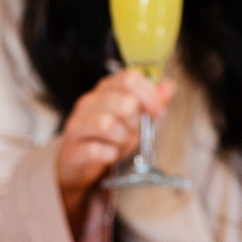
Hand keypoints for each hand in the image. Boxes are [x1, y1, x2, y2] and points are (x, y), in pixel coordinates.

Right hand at [56, 69, 174, 223]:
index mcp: (106, 89)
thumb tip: (169, 86)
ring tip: (120, 144)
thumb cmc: (108, 137)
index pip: (130, 79)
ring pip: (108, 125)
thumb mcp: (134, 117)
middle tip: (133, 132)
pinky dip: (109, 155)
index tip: (158, 112)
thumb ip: (151, 102)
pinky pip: (96, 150)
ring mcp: (78, 124)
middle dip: (136, 123)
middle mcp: (89, 102)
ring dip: (122, 139)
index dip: (150, 96)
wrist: (79, 162)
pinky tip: (109, 155)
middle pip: (124, 103)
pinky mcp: (73, 148)